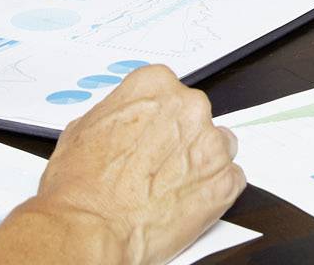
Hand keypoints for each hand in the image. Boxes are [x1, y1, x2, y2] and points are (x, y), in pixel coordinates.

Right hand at [21, 64, 242, 264]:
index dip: (160, 116)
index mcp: (155, 84)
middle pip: (196, 116)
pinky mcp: (225, 182)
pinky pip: (231, 180)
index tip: (154, 131)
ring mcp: (211, 144)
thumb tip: (121, 120)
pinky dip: (214, 191)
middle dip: (181, 138)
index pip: (169, 91)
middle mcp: (188, 107)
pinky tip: (187, 201)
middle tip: (157, 164)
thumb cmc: (82, 187)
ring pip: (219, 146)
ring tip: (171, 186)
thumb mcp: (82, 128)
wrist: (90, 229)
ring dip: (200, 162)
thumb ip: (116, 114)